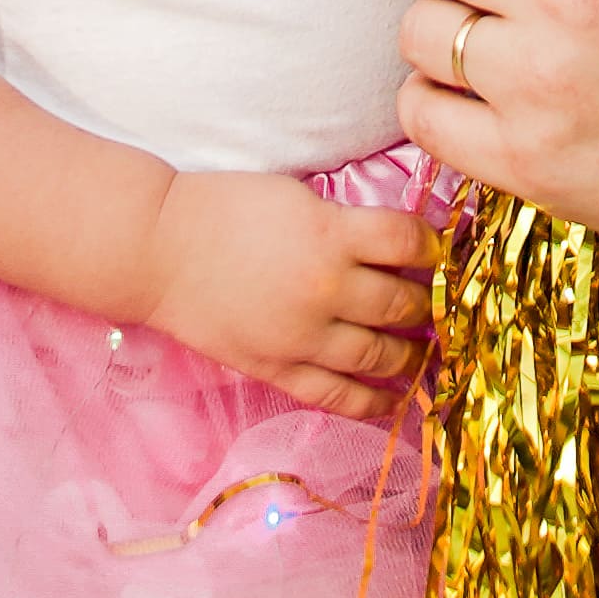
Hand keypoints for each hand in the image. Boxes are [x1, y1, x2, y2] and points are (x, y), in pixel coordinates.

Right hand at [141, 172, 433, 418]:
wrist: (157, 249)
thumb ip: (345, 223)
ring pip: (381, 354)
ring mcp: (302, 336)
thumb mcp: (296, 196)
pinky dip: (373, 401)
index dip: (434, 245)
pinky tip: (393, 399)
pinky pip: (338, 395)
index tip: (441, 250)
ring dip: (411, 354)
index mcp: (332, 234)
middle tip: (437, 303)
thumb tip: (395, 244)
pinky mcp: (277, 368)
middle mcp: (326, 288)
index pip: (409, 241)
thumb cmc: (223, 209)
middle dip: (427, 303)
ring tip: (423, 352)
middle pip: (404, 302)